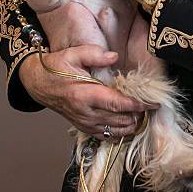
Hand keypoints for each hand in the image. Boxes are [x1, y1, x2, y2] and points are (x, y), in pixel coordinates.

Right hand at [19, 45, 158, 140]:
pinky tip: (130, 126)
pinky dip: (120, 134)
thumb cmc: (56, 67)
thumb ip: (94, 54)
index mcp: (84, 95)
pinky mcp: (83, 127)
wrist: (39, 83)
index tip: (154, 104)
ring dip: (131, 125)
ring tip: (144, 114)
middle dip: (139, 116)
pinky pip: (105, 137)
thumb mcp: (73, 54)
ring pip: (115, 132)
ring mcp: (84, 123)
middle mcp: (86, 113)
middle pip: (120, 121)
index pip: (117, 104)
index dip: (137, 106)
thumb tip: (114, 57)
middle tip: (152, 106)